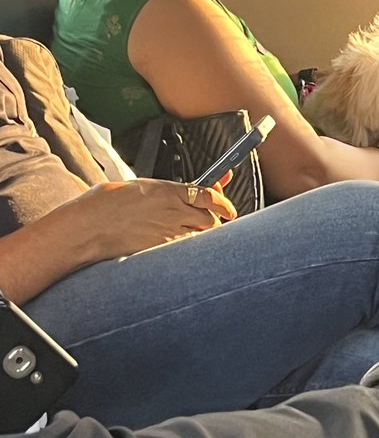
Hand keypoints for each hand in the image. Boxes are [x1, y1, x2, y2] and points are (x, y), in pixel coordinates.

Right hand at [69, 177, 236, 262]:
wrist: (90, 225)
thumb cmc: (108, 203)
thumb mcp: (142, 187)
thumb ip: (168, 191)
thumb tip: (184, 193)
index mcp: (170, 191)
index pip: (210, 196)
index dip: (224, 203)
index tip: (228, 208)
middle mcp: (175, 211)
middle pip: (211, 219)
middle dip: (213, 222)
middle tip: (209, 223)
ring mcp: (169, 232)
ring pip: (200, 236)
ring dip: (201, 236)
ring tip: (191, 235)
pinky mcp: (162, 250)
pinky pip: (185, 251)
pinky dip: (187, 250)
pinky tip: (178, 249)